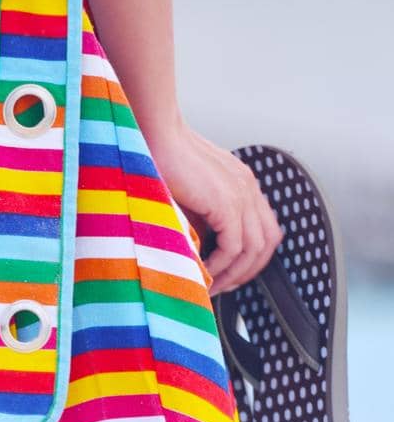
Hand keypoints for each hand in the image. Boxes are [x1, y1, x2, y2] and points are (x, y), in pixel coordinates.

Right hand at [147, 121, 282, 296]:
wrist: (154, 135)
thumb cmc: (162, 162)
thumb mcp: (192, 196)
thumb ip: (204, 220)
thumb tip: (202, 253)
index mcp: (243, 185)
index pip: (265, 231)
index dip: (250, 260)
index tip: (226, 275)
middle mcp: (249, 188)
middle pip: (267, 243)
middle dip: (246, 272)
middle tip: (222, 287)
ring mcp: (241, 193)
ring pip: (255, 249)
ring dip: (234, 274)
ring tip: (212, 285)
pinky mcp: (227, 201)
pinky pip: (234, 247)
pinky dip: (221, 265)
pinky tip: (204, 271)